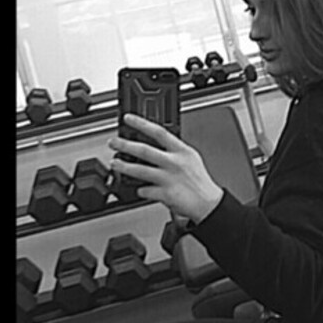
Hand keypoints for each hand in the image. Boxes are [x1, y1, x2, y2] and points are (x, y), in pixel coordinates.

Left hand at [109, 115, 223, 222]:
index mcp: (182, 151)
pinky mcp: (165, 194)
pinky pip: (145, 190)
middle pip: (144, 150)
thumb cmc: (200, 182)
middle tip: (113, 143)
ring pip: (140, 170)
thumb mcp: (191, 158)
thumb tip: (156, 145)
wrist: (209, 203)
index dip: (141, 123)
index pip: (159, 132)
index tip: (128, 119)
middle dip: (125, 145)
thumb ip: (174, 151)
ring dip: (125, 167)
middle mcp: (174, 163)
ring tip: (115, 163)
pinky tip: (138, 188)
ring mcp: (169, 179)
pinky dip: (140, 189)